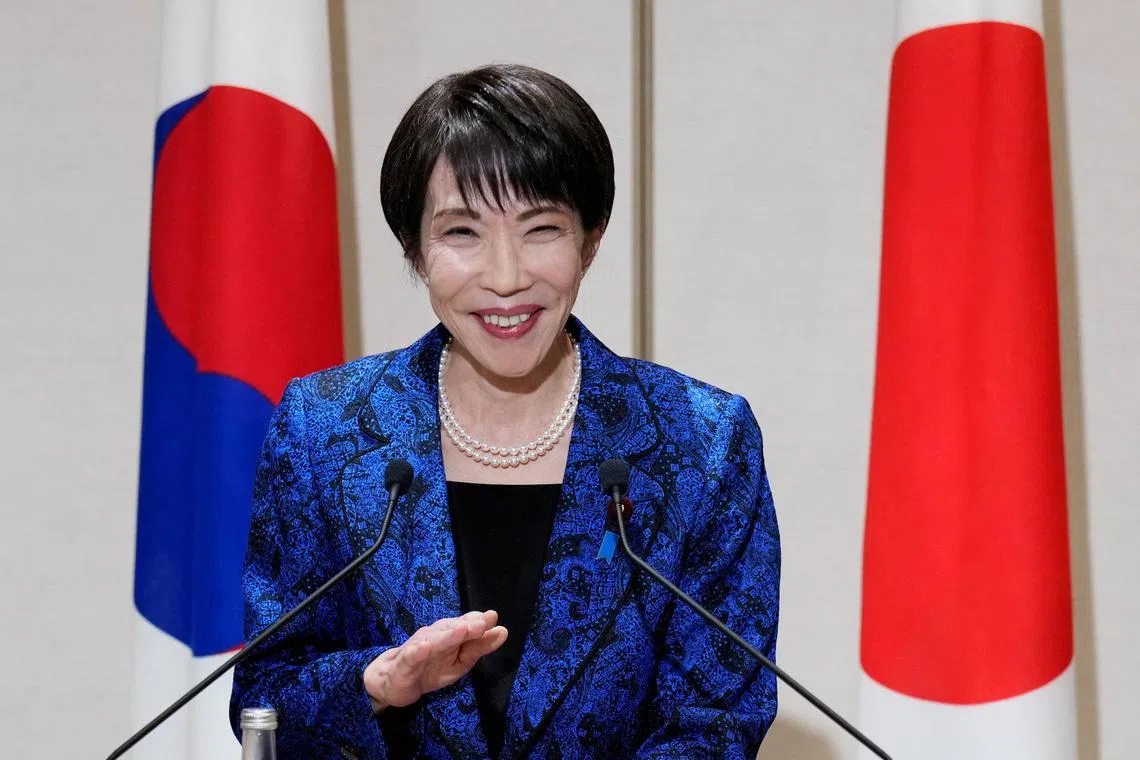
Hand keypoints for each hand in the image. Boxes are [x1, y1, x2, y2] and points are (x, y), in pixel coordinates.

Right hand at [363, 610, 507, 710]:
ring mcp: (418, 647)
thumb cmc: (430, 669)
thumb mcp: (459, 663)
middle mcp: (435, 636)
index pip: (465, 626)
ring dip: (448, 634)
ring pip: (434, 639)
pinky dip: (417, 651)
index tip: (492, 617)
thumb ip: (479, 647)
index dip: (478, 621)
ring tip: (463, 629)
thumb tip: (503, 631)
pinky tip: (424, 648)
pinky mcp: (404, 661)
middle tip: (482, 621)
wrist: (393, 681)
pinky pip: (411, 655)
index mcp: (449, 635)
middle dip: (467, 625)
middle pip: (451, 629)